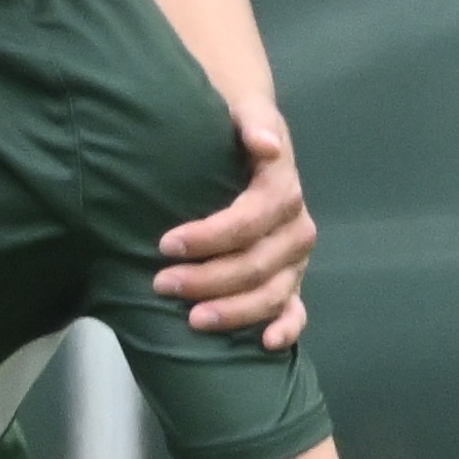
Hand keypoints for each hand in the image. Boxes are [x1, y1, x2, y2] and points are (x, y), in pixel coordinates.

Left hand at [147, 113, 316, 351]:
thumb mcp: (246, 114)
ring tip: (192, 320)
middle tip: (161, 284)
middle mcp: (295, 229)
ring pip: (272, 294)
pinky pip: (297, 311)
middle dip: (208, 279)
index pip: (250, 221)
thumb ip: (254, 121)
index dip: (210, 237)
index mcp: (283, 191)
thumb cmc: (238, 132)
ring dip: (235, 312)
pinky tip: (265, 344)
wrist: (254, 143)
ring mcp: (294, 260)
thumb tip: (266, 144)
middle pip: (257, 264)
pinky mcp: (291, 281)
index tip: (165, 243)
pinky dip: (286, 329)